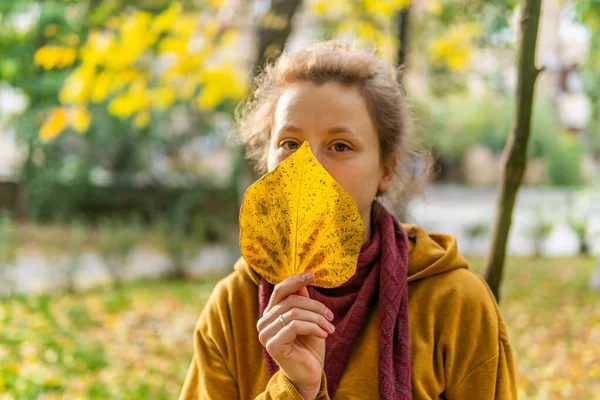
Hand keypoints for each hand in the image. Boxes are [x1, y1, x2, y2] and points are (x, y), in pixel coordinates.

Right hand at [257, 272, 334, 398]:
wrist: (310, 373)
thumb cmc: (309, 346)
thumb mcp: (309, 318)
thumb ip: (302, 301)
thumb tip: (303, 281)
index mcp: (271, 314)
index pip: (280, 290)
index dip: (295, 280)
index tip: (312, 275)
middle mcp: (264, 322)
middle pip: (291, 300)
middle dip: (315, 306)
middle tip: (331, 315)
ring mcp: (265, 334)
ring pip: (294, 313)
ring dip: (317, 318)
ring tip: (330, 327)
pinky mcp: (273, 345)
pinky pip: (294, 326)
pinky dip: (313, 327)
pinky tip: (324, 334)